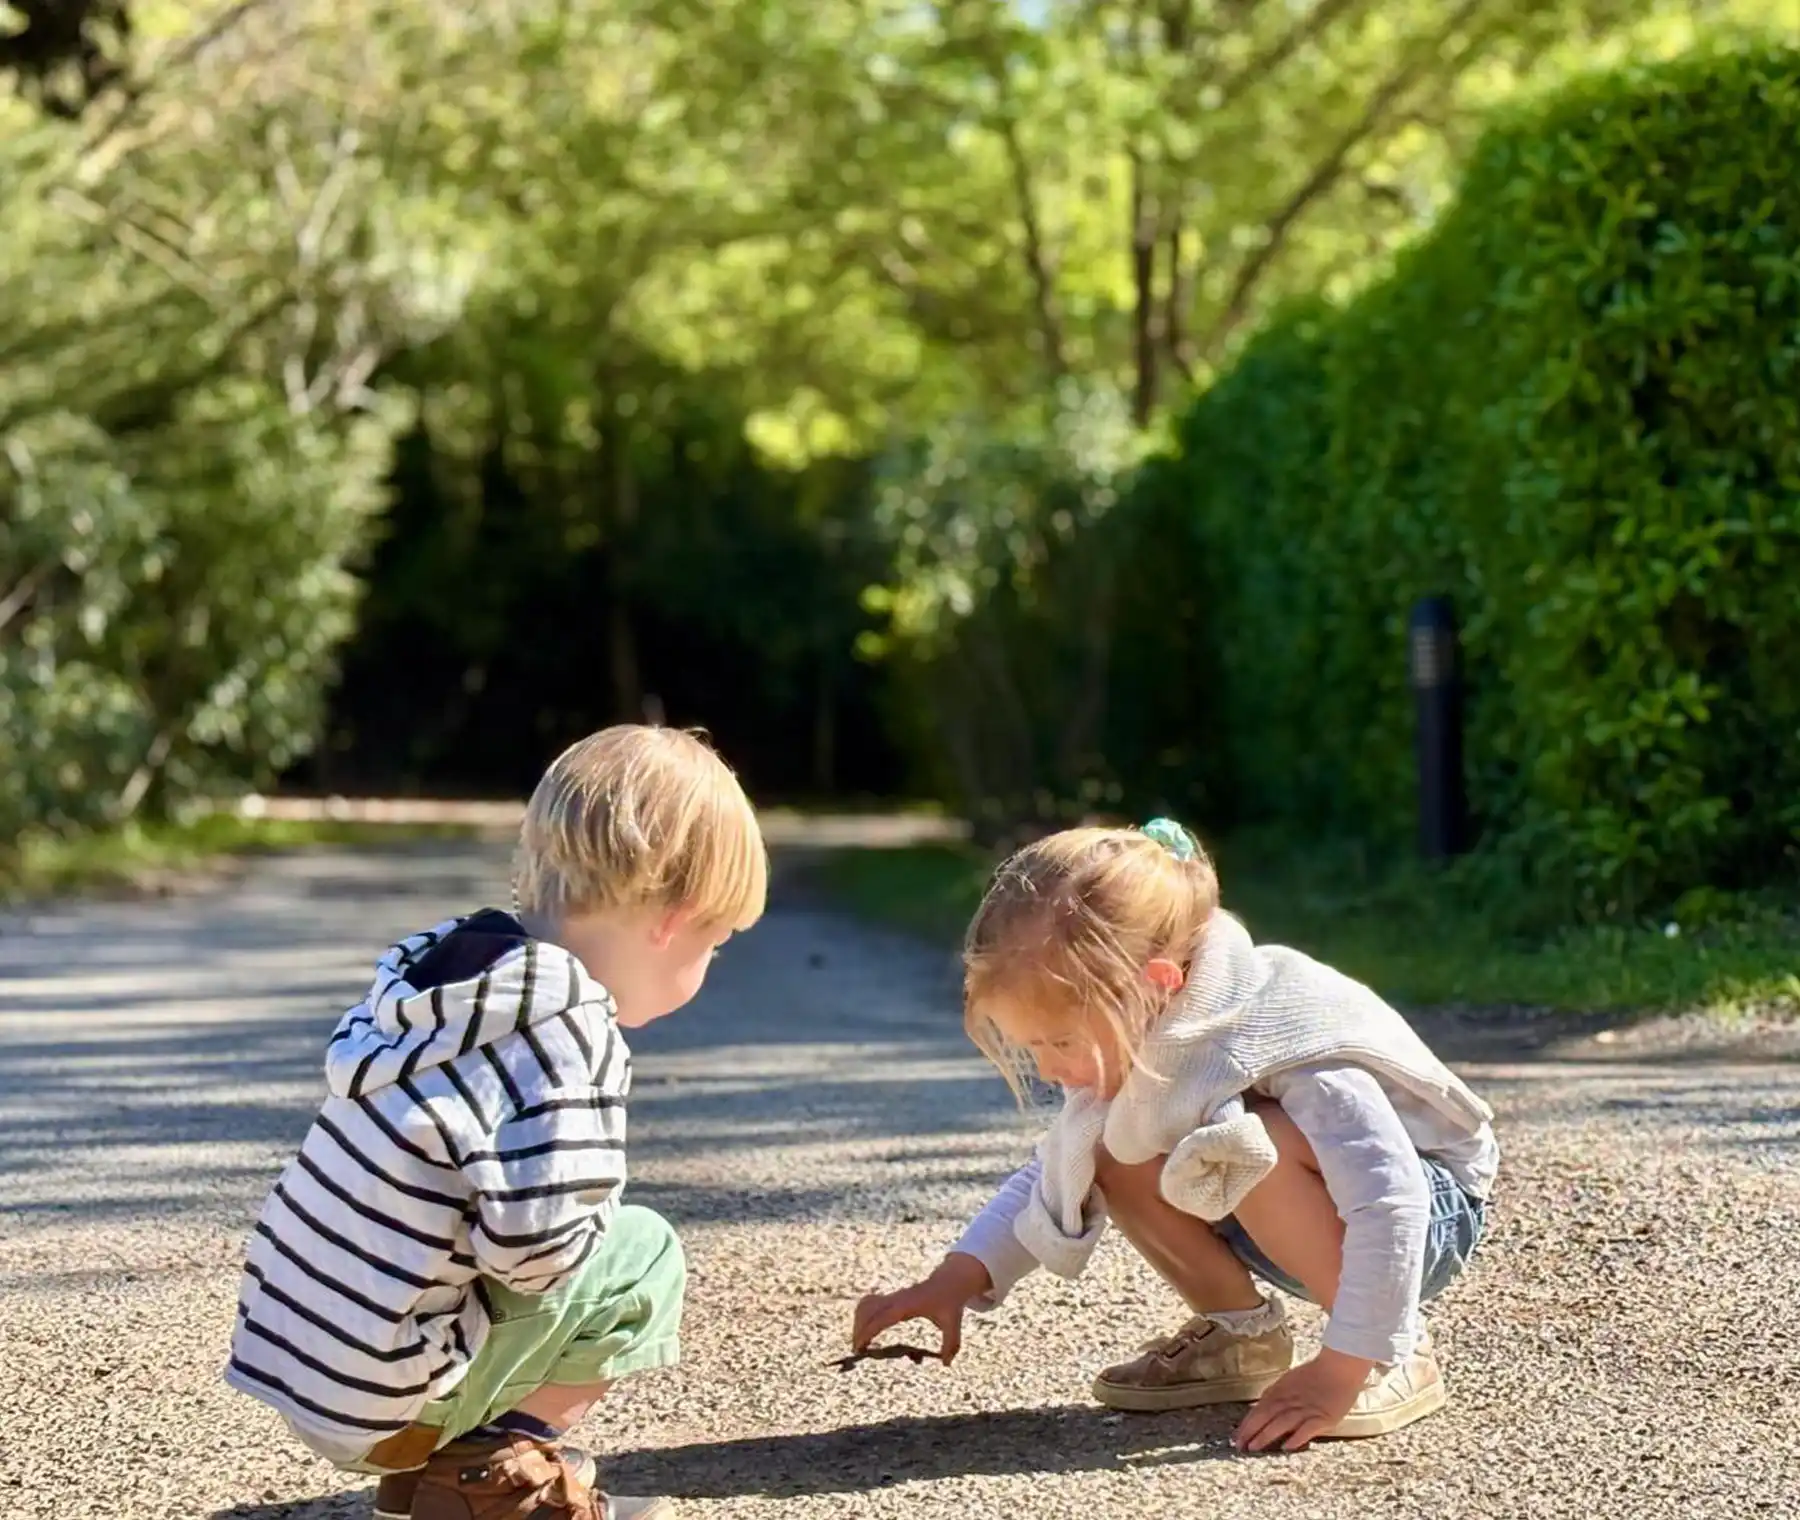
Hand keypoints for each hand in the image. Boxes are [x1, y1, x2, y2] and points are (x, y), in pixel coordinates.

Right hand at [851, 1253, 991, 1364]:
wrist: (949, 1281)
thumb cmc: (950, 1302)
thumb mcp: (952, 1323)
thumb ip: (950, 1344)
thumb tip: (946, 1364)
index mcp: (907, 1305)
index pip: (881, 1318)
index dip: (867, 1331)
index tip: (858, 1346)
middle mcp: (896, 1299)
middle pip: (867, 1310)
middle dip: (858, 1329)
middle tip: (856, 1350)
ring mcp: (893, 1296)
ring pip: (866, 1304)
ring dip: (859, 1321)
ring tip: (859, 1343)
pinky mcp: (892, 1297)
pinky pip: (871, 1302)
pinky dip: (863, 1315)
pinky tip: (865, 1331)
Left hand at [1234, 1349, 1373, 1452]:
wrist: (1339, 1367)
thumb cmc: (1316, 1374)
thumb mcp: (1290, 1382)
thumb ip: (1277, 1396)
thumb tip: (1261, 1409)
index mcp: (1281, 1390)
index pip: (1259, 1408)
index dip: (1247, 1423)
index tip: (1237, 1436)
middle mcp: (1290, 1399)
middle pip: (1266, 1415)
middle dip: (1251, 1431)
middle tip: (1239, 1446)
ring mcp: (1306, 1408)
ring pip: (1281, 1422)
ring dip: (1266, 1435)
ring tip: (1255, 1447)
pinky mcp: (1322, 1417)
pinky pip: (1306, 1429)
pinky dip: (1295, 1438)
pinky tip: (1286, 1447)